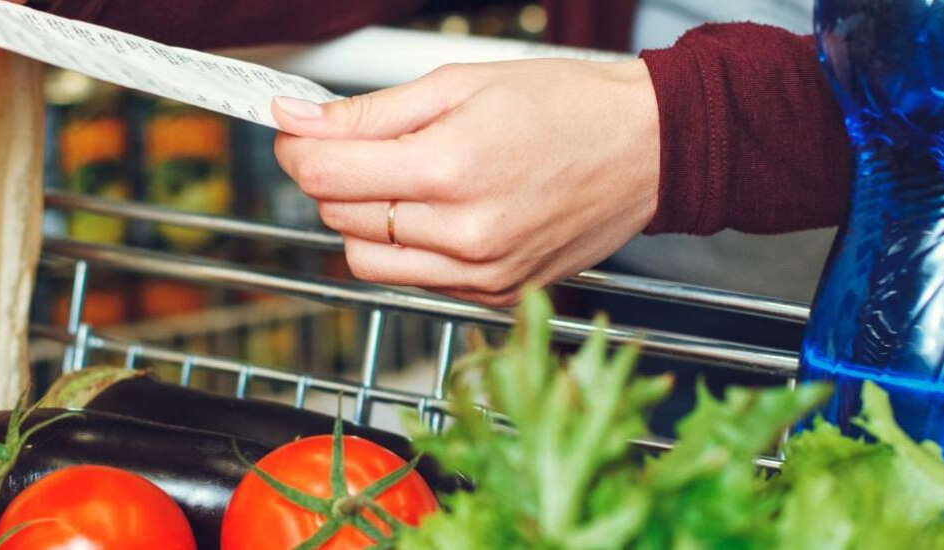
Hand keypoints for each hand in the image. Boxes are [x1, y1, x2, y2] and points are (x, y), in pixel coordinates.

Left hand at [272, 59, 659, 306]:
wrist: (646, 150)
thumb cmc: (567, 108)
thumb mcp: (460, 85)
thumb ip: (369, 112)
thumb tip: (297, 120)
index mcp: (451, 168)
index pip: (324, 174)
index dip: (297, 145)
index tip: (298, 128)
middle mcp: (463, 232)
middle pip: (337, 214)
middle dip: (334, 175)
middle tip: (364, 143)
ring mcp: (480, 272)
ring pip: (363, 258)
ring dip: (364, 218)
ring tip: (408, 179)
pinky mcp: (493, 295)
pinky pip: (412, 279)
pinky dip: (407, 247)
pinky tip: (443, 212)